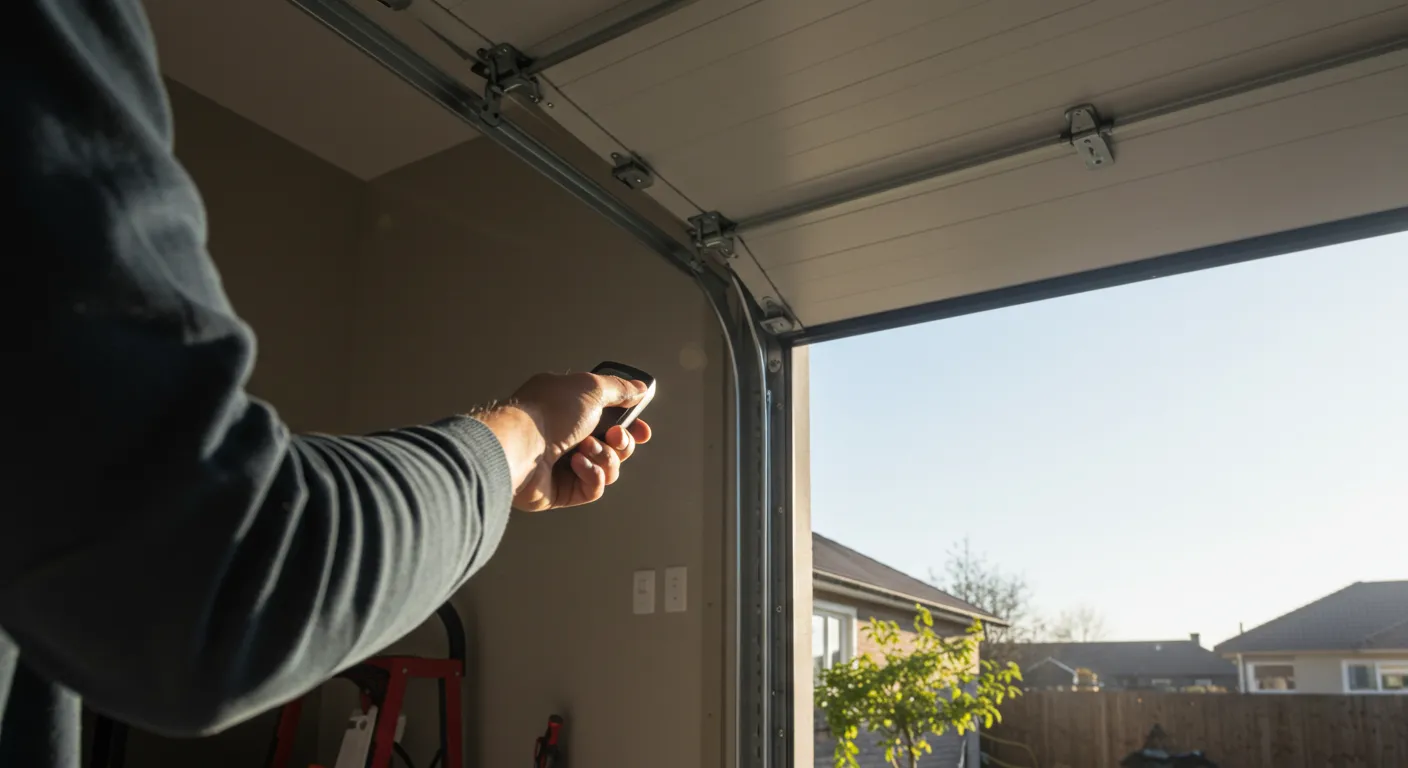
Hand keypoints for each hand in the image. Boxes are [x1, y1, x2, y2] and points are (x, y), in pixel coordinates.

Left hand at [475, 372, 652, 511]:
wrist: (520, 446)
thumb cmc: (548, 413)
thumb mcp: (591, 388)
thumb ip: (620, 389)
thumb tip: (639, 388)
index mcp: (569, 408)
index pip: (608, 417)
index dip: (630, 425)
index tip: (642, 429)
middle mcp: (566, 435)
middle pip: (614, 445)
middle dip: (622, 442)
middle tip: (614, 436)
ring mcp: (562, 465)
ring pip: (608, 468)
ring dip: (605, 457)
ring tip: (585, 448)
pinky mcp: (560, 491)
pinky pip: (593, 488)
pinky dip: (592, 475)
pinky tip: (577, 464)